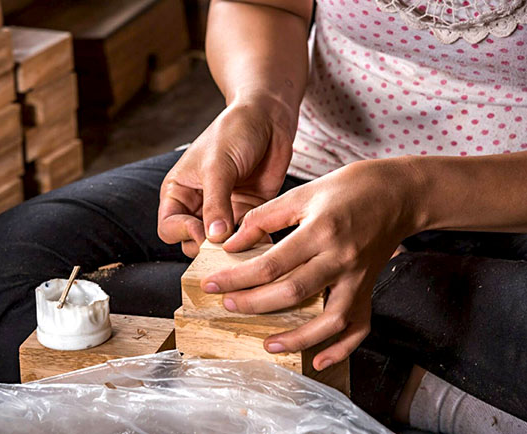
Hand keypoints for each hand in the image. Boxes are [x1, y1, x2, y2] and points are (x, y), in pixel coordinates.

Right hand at [158, 94, 295, 256]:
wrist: (268, 117)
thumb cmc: (234, 132)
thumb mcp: (218, 166)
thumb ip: (215, 203)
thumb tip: (213, 239)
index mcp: (179, 191)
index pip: (169, 227)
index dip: (184, 234)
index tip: (205, 234)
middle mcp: (198, 204)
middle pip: (192, 242)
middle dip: (207, 249)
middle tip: (226, 249)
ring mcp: (223, 210)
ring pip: (219, 245)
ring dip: (231, 250)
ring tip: (245, 251)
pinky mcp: (247, 211)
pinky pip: (244, 237)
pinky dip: (251, 244)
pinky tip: (262, 245)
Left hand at [201, 158, 419, 369]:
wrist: (398, 193)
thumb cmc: (348, 188)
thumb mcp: (302, 194)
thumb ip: (264, 218)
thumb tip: (232, 244)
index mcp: (320, 231)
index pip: (271, 263)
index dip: (237, 278)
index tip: (213, 284)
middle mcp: (341, 258)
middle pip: (293, 292)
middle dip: (255, 304)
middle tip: (228, 305)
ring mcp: (358, 277)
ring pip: (328, 319)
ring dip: (297, 338)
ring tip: (268, 344)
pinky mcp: (368, 288)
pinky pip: (359, 326)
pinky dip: (341, 348)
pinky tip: (319, 360)